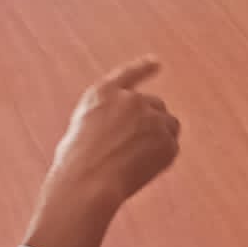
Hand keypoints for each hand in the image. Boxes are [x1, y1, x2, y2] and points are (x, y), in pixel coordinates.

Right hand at [24, 59, 181, 246]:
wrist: (88, 184)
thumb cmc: (76, 165)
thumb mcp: (82, 129)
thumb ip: (109, 119)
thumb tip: (136, 129)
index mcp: (104, 92)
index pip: (128, 75)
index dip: (143, 68)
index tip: (156, 62)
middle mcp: (131, 99)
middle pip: (156, 105)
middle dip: (150, 123)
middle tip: (132, 150)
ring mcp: (152, 117)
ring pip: (168, 125)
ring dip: (159, 138)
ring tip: (134, 161)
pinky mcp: (166, 139)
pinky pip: (171, 147)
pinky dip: (162, 158)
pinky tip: (141, 170)